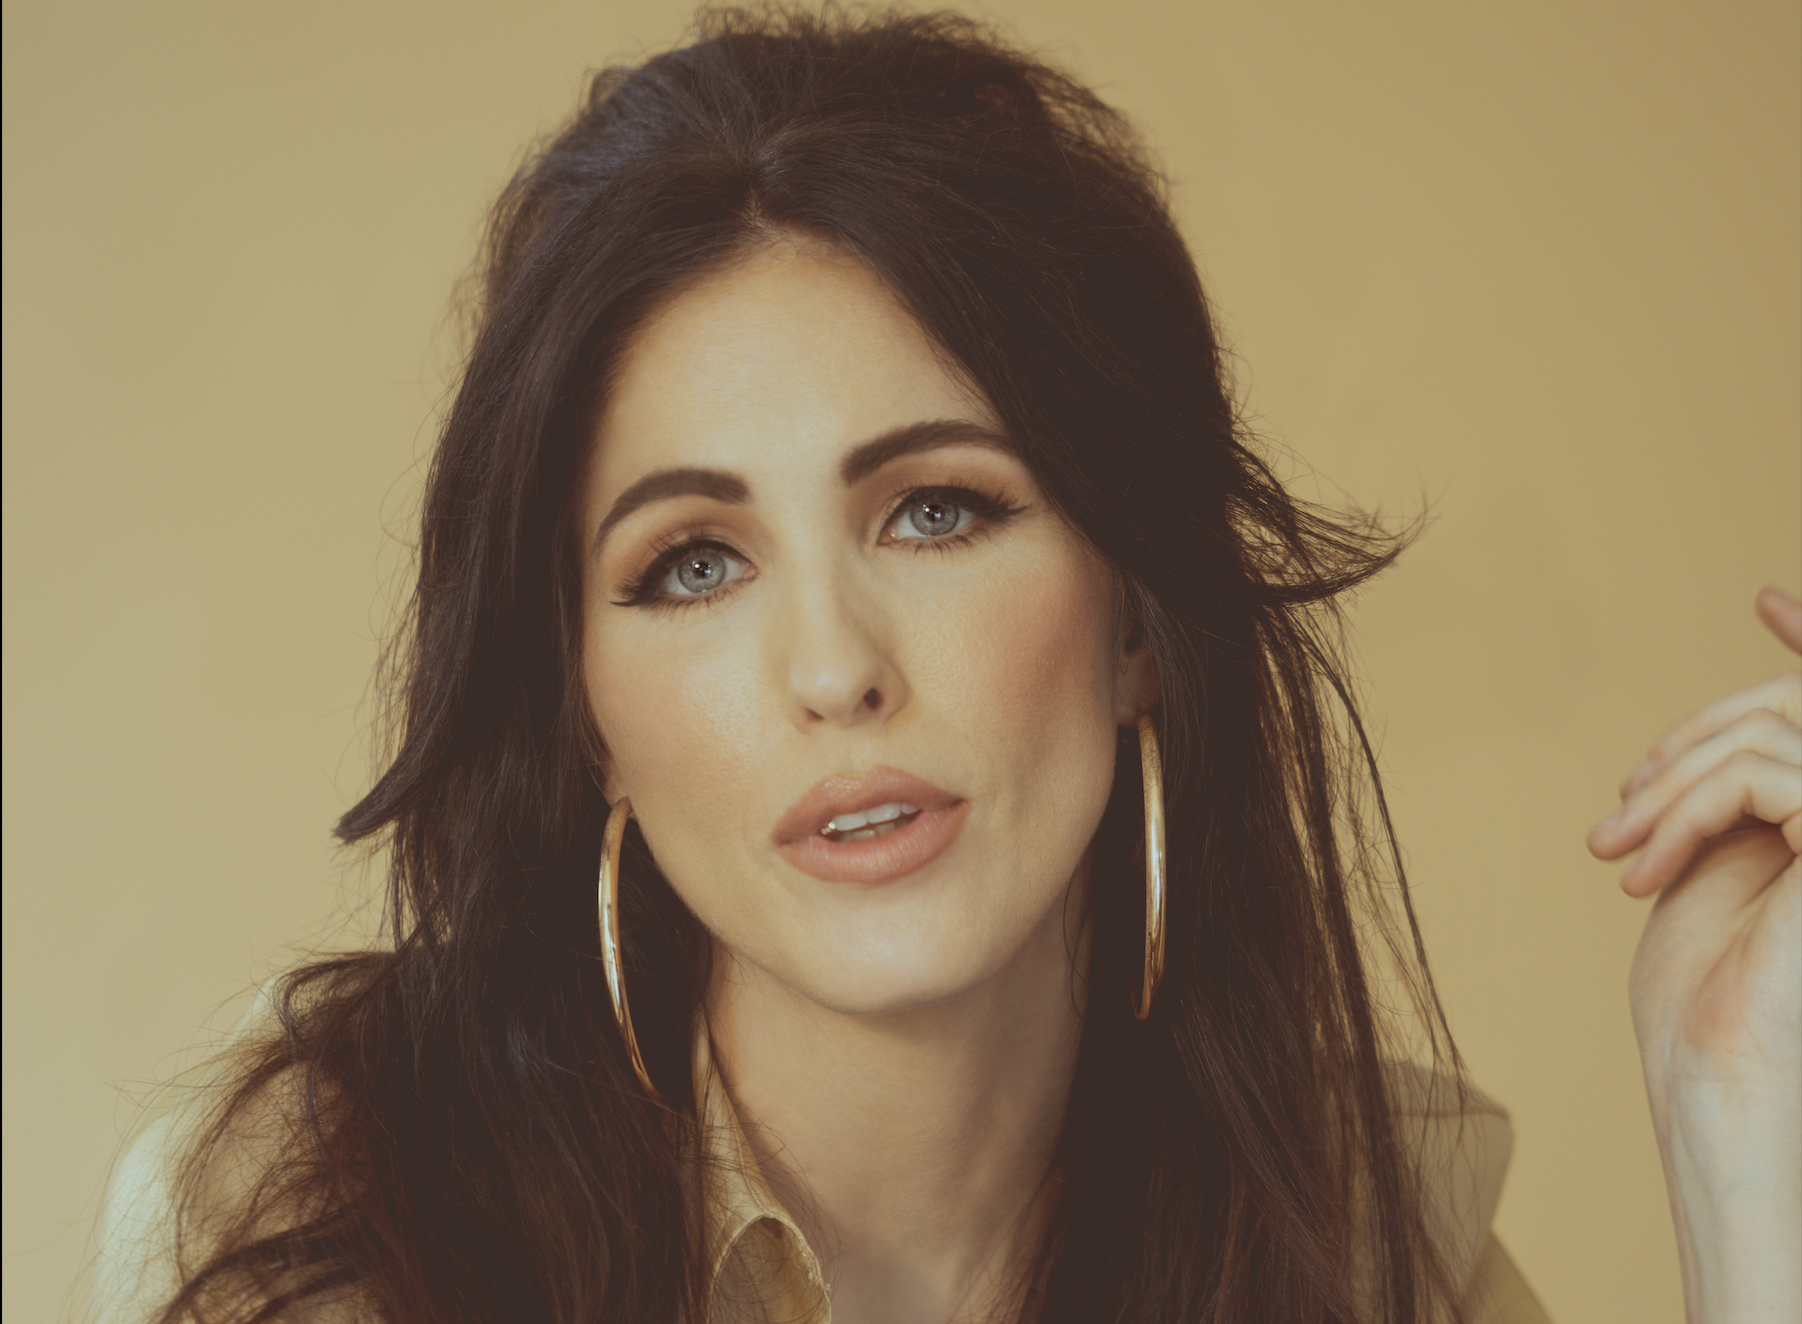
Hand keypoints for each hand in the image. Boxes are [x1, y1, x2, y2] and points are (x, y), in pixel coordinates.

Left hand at [1588, 586, 1800, 1323]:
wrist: (1717, 1081)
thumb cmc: (1705, 1000)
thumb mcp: (1710, 864)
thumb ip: (1729, 791)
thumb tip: (1721, 737)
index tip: (1767, 596)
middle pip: (1790, 711)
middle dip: (1694, 737)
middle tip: (1620, 812)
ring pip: (1770, 737)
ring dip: (1672, 784)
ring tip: (1617, 852)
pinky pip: (1769, 774)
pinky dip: (1687, 806)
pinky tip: (1644, 863)